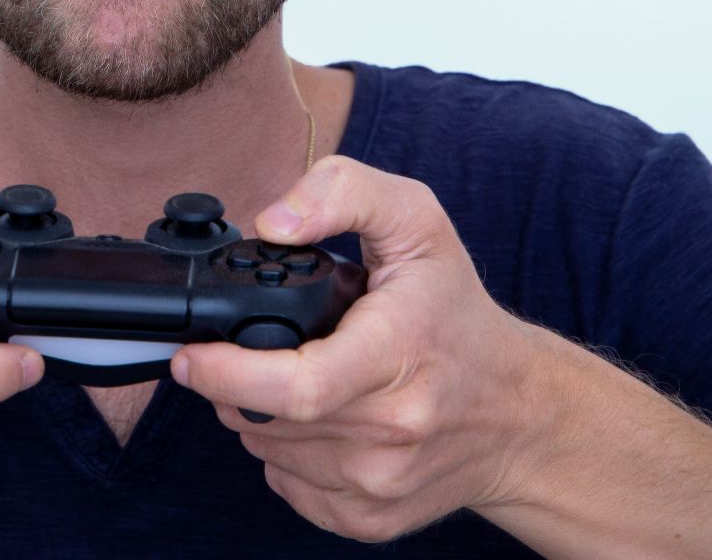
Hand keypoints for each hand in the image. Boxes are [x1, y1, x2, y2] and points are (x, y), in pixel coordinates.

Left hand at [171, 155, 554, 542]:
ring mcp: (380, 481)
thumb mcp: (417, 221)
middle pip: (265, 419)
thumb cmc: (456, 315)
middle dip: (234, 382)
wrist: (520, 414)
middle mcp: (392, 428)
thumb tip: (272, 221)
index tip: (191, 355)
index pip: (296, 387)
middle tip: (251, 349)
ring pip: (267, 452)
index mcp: (399, 352)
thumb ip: (342, 192)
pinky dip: (285, 452)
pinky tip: (320, 419)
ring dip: (258, 415)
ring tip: (300, 375)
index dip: (226, 374)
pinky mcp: (370, 518)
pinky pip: (288, 485)